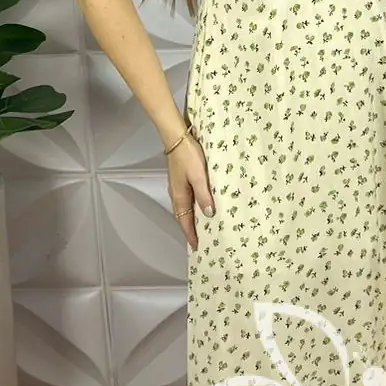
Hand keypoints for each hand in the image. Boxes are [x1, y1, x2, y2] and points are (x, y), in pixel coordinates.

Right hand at [167, 131, 214, 250]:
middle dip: (191, 230)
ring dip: (191, 219)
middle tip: (202, 241)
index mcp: (180, 196)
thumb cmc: (188, 156)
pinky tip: (201, 206)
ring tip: (203, 227)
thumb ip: (204, 195)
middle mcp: (176, 194)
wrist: (177, 137)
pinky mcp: (180, 179)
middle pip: (183, 217)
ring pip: (184, 209)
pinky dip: (192, 208)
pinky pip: (186, 200)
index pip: (184, 222)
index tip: (198, 247)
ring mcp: (177, 187)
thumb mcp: (199, 176)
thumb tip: (209, 214)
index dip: (191, 235)